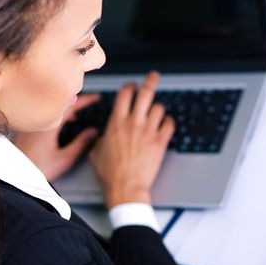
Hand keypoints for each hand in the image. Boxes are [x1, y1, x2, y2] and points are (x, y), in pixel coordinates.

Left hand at [11, 94, 99, 180]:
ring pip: (51, 109)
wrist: (13, 177)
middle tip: (90, 102)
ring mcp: (31, 125)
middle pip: (61, 104)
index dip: (86, 100)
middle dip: (78, 101)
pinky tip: (61, 122)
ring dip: (67, 108)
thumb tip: (93, 132)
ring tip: (79, 113)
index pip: (70, 107)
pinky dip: (57, 114)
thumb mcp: (64, 159)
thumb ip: (81, 143)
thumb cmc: (38, 171)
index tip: (97, 97)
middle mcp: (39, 122)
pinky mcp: (27, 130)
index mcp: (49, 127)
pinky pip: (44, 114)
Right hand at [89, 71, 174, 207]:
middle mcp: (133, 123)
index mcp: (116, 123)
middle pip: (145, 93)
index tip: (133, 84)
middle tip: (154, 76)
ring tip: (157, 112)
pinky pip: (169, 124)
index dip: (130, 86)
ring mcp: (148, 132)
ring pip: (159, 108)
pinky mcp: (160, 142)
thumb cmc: (110, 174)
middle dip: (150, 81)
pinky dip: (169, 122)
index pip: (125, 94)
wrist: (125, 188)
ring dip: (158, 108)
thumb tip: (100, 137)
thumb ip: (98, 140)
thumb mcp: (95, 153)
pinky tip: (166, 124)